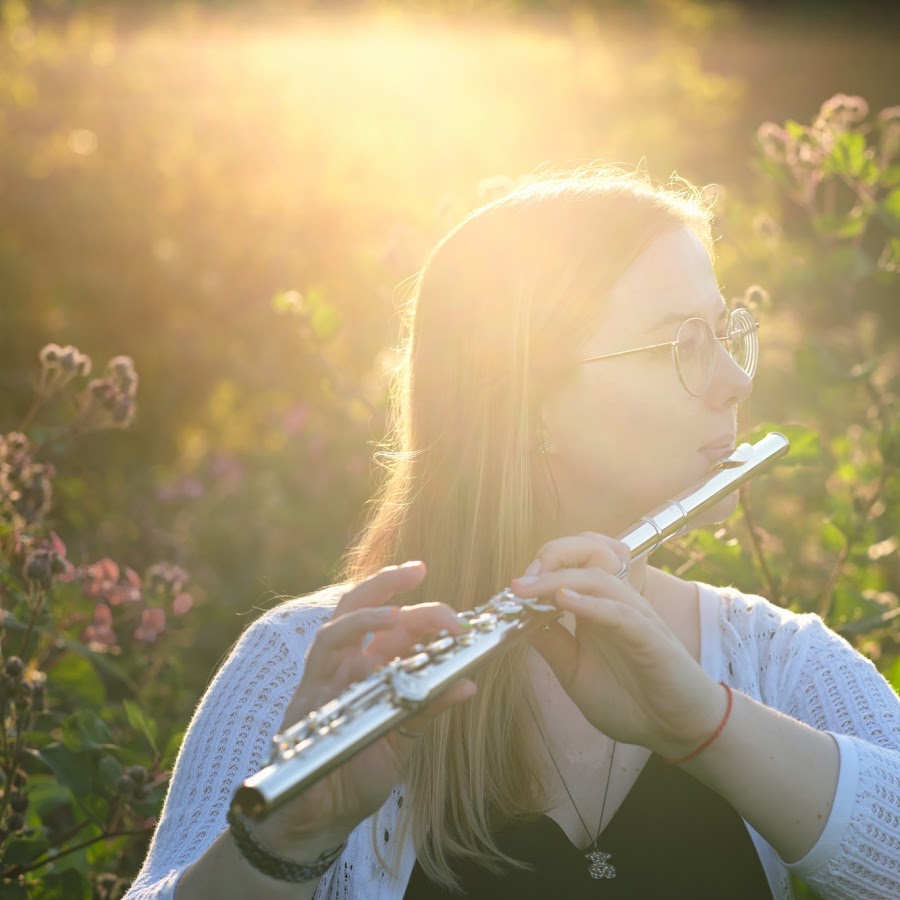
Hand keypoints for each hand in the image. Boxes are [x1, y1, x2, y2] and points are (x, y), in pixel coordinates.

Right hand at [254, 562, 475, 852]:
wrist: (320, 816)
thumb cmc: (359, 773)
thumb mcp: (404, 737)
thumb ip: (430, 706)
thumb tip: (469, 683)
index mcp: (374, 668)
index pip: (399, 627)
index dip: (426, 612)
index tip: (459, 613)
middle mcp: (349, 663)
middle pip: (364, 605)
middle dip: (389, 582)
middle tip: (419, 569)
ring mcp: (327, 673)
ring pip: (342, 619)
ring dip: (373, 604)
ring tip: (402, 605)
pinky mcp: (309, 689)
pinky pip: (327, 649)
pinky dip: (354, 632)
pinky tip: (379, 628)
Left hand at [511, 534, 723, 758]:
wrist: (676, 730)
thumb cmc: (629, 700)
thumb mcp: (573, 671)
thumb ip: (550, 643)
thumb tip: (515, 620)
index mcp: (595, 607)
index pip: (569, 565)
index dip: (538, 568)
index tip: (510, 590)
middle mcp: (614, 602)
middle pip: (586, 553)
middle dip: (550, 557)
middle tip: (519, 582)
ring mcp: (634, 615)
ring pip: (598, 577)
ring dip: (558, 579)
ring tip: (527, 589)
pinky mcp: (650, 635)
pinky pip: (619, 611)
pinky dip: (590, 603)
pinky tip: (563, 602)